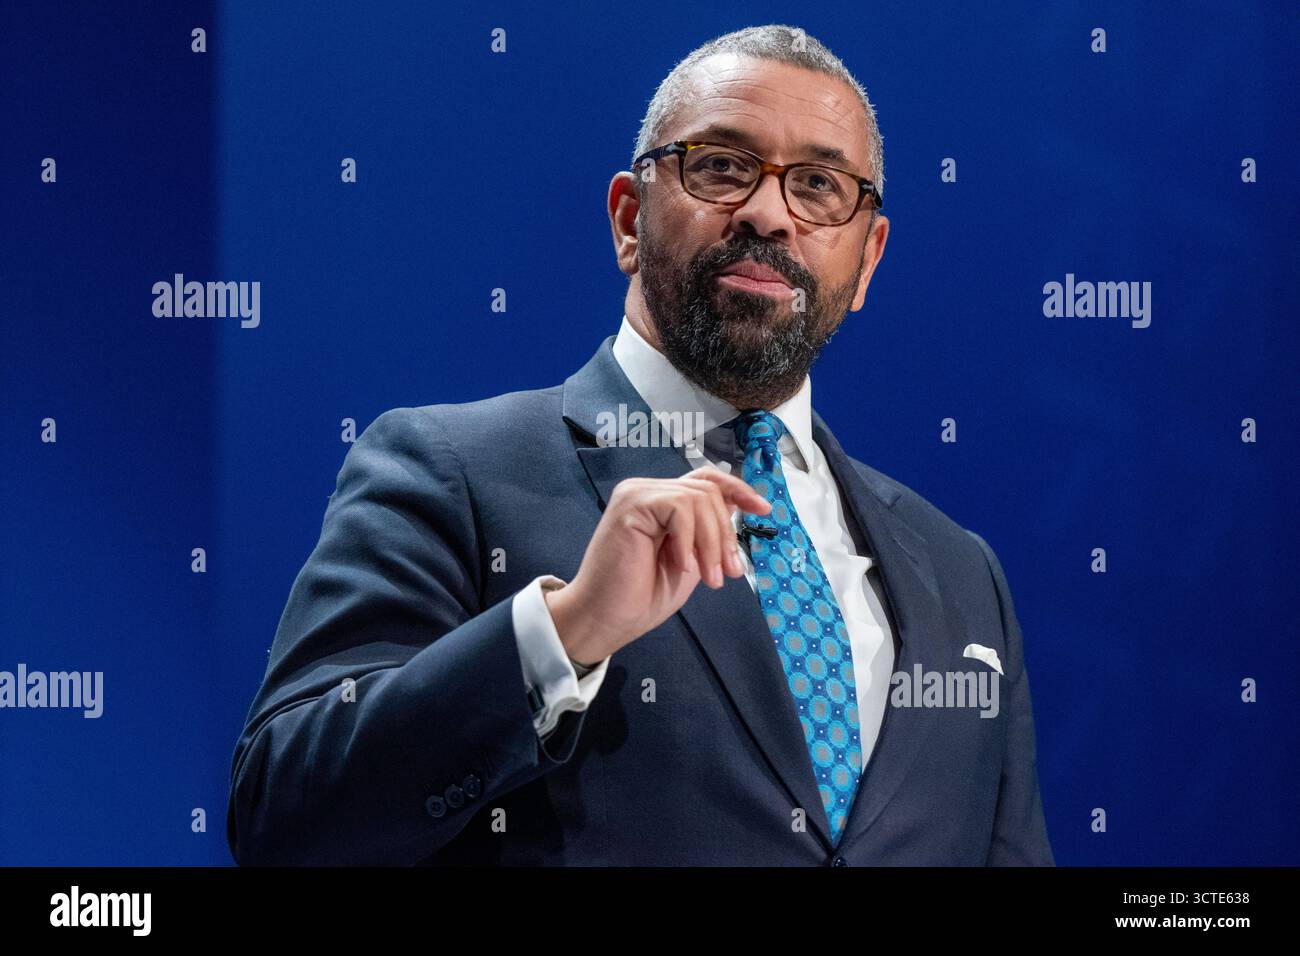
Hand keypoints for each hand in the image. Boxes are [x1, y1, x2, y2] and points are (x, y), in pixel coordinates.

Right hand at [544, 466, 770, 665]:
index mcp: (661, 502)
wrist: (605, 619)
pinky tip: (680, 566)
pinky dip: (688, 540)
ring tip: (709, 578)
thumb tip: (738, 507)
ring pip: (699, 499)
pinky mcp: (631, 503)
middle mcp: (648, 490)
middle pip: (708, 491)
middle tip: (728, 574)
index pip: (706, 480)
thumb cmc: (641, 597)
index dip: (738, 489)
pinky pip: (679, 508)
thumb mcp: (691, 560)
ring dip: (712, 542)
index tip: (763, 510)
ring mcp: (637, 493)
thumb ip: (707, 533)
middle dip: (726, 534)